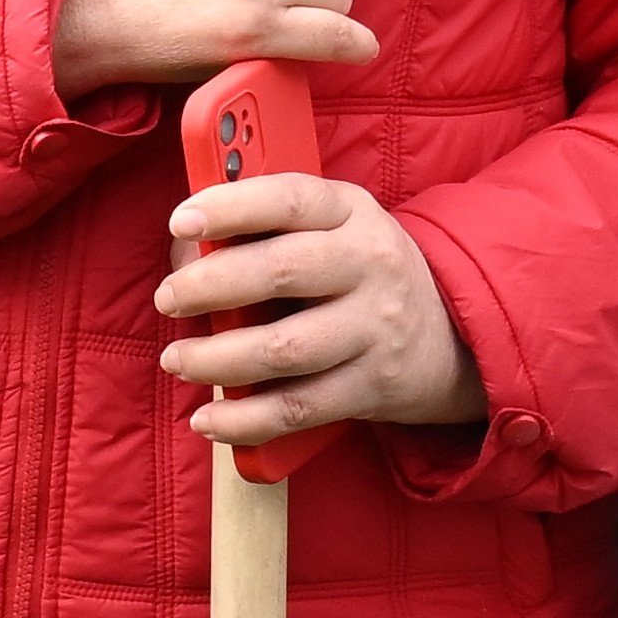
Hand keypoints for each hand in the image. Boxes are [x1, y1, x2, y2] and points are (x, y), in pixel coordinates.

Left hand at [156, 170, 475, 437]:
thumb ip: (265, 226)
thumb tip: (184, 248)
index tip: (180, 220)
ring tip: (177, 359)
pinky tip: (207, 419)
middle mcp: (369, 264)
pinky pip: (299, 408)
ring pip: (285, 349)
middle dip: (209, 287)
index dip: (231, 207)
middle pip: (281, 271)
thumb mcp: (331, 226)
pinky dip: (245, 420)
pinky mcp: (372, 387)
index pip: (289, 198)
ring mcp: (374, 329)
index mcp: (351, 212)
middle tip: (167, 299)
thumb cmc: (357, 269)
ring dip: (217, 359)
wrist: (449, 333)